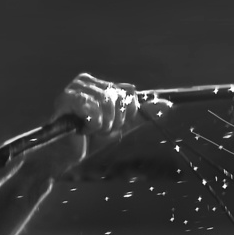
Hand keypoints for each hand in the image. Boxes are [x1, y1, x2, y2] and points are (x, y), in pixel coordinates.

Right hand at [48, 73, 172, 168]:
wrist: (65, 153)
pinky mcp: (66, 98)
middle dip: (114, 122)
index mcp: (100, 84)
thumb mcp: (120, 126)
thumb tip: (168, 106)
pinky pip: (93, 111)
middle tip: (99, 130)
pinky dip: (91, 125)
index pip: (129, 92)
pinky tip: (80, 129)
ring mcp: (75, 87)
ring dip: (102, 125)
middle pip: (119, 98)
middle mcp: (87, 81)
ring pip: (107, 104)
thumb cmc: (90, 139)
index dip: (128, 113)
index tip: (116, 125)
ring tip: (89, 130)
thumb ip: (141, 115)